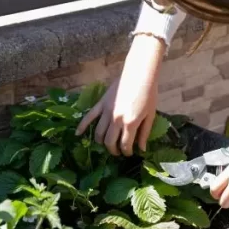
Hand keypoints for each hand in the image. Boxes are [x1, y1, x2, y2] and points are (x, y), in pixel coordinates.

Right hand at [76, 34, 164, 155]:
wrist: (140, 74)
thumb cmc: (148, 94)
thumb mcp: (150, 115)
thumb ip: (144, 133)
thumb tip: (142, 149)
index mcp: (130, 123)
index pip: (125, 145)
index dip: (126, 152)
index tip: (129, 153)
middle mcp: (116, 120)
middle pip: (110, 142)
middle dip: (113, 150)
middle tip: (118, 152)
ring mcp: (107, 112)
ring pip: (99, 133)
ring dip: (101, 142)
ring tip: (106, 145)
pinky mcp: (101, 104)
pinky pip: (89, 117)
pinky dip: (82, 126)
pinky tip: (78, 134)